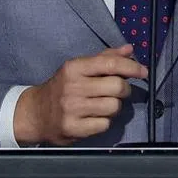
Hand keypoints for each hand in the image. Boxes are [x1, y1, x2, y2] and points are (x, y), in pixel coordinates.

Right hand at [13, 44, 146, 145]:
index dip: (131, 67)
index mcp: (74, 68)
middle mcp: (73, 87)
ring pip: (114, 106)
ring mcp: (72, 109)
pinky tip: (95, 118)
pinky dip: (105, 121)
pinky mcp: (74, 128)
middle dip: (124, 89)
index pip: (110, 64)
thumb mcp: (77, 68)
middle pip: (117, 86)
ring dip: (115, 107)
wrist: (34, 113)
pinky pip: (105, 124)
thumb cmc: (61, 88)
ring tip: (104, 105)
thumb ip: (104, 58)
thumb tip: (129, 49)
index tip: (143, 71)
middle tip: (119, 91)